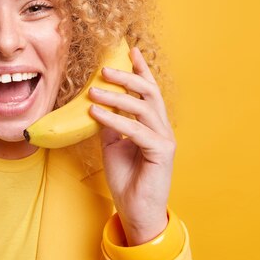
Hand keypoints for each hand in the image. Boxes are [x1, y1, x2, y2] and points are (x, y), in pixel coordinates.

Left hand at [89, 46, 174, 245]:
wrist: (135, 209)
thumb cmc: (126, 178)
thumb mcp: (113, 145)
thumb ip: (111, 124)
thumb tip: (98, 103)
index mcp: (153, 124)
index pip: (149, 92)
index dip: (142, 70)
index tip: (130, 50)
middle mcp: (162, 128)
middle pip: (149, 93)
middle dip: (128, 77)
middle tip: (105, 68)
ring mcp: (165, 139)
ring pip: (142, 108)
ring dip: (117, 96)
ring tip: (94, 89)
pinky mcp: (161, 152)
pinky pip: (135, 130)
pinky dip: (114, 119)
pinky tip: (97, 112)